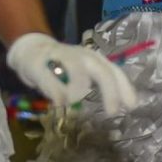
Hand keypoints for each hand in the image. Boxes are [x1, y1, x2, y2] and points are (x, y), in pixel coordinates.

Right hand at [6, 32, 137, 115]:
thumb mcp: (83, 72)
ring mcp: (61, 57)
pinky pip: (51, 80)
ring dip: (79, 91)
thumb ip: (98, 85)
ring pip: (78, 72)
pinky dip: (57, 93)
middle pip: (102, 71)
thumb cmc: (62, 66)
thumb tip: (119, 106)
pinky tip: (59, 104)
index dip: (124, 88)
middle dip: (110, 93)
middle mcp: (81, 55)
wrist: (30, 49)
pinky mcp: (40, 64)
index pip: (114, 71)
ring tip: (74, 103)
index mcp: (93, 58)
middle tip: (112, 112)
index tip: (131, 106)